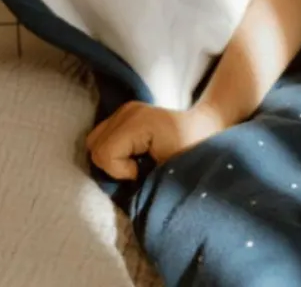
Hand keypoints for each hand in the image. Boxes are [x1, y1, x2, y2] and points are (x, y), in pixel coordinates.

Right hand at [86, 100, 225, 179]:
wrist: (206, 129)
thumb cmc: (192, 152)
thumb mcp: (168, 171)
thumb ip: (140, 183)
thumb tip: (122, 191)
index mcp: (139, 122)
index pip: (104, 154)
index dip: (120, 172)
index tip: (143, 172)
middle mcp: (128, 110)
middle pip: (94, 146)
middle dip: (112, 165)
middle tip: (138, 169)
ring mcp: (125, 110)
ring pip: (95, 141)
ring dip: (111, 158)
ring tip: (136, 162)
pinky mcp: (125, 114)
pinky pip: (102, 137)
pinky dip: (113, 151)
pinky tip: (133, 154)